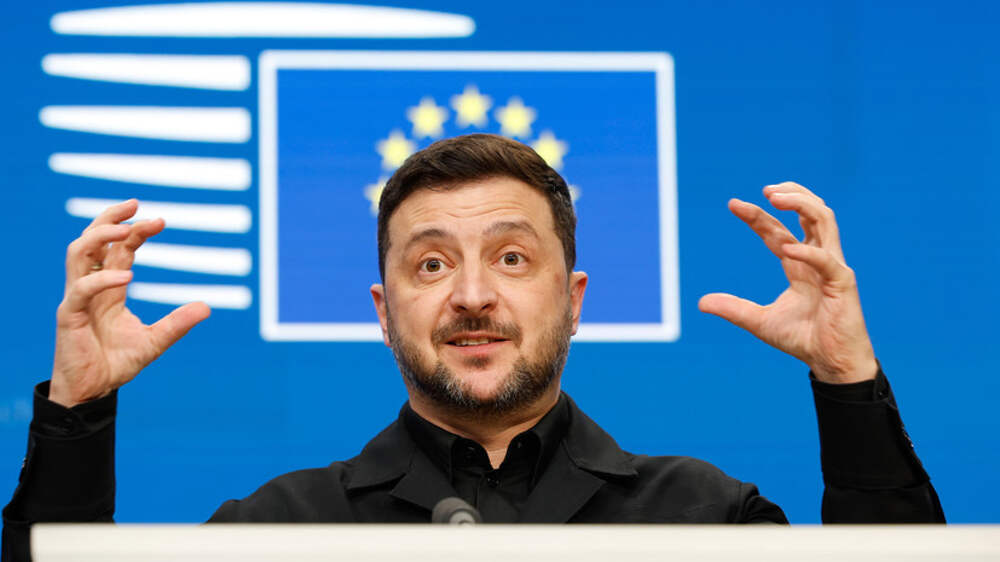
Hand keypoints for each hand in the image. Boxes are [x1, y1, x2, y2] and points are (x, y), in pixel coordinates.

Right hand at [50, 200, 211, 406]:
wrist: (93, 392)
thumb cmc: (116, 363)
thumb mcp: (155, 341)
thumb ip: (177, 324)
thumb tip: (207, 307)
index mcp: (110, 288)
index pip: (119, 248)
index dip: (136, 231)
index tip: (160, 221)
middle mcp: (91, 287)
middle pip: (92, 240)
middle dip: (110, 218)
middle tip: (135, 203)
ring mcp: (77, 299)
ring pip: (77, 254)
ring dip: (99, 236)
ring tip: (127, 228)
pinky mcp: (68, 316)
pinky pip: (80, 290)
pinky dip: (102, 280)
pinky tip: (126, 276)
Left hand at [698, 182, 877, 383]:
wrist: (831, 363)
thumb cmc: (803, 339)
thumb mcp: (760, 322)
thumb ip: (734, 309)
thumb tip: (701, 302)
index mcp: (798, 264)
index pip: (777, 230)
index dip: (757, 215)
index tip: (733, 204)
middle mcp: (817, 258)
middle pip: (809, 213)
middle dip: (790, 195)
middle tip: (765, 189)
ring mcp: (832, 267)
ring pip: (825, 220)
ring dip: (802, 204)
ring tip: (776, 198)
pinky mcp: (843, 282)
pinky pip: (826, 260)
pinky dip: (807, 251)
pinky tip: (787, 249)